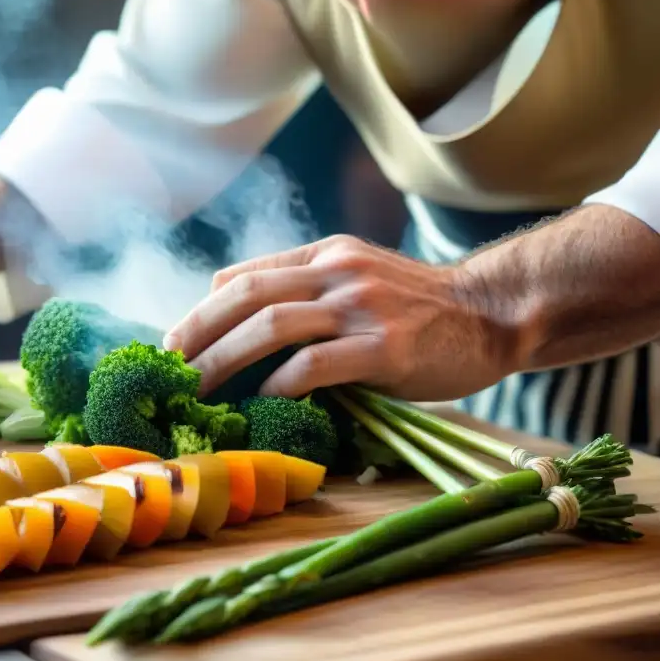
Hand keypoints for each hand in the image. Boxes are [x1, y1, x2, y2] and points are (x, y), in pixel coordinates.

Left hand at [164, 235, 515, 400]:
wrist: (491, 313)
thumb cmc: (419, 308)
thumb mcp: (357, 277)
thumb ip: (300, 285)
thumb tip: (224, 295)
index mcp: (326, 255)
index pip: (246, 276)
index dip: (201, 311)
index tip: (174, 345)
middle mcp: (338, 272)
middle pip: (246, 298)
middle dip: (196, 334)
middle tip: (167, 370)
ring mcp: (362, 307)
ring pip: (271, 327)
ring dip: (222, 361)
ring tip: (195, 392)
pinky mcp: (385, 347)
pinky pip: (315, 364)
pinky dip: (279, 385)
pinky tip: (261, 404)